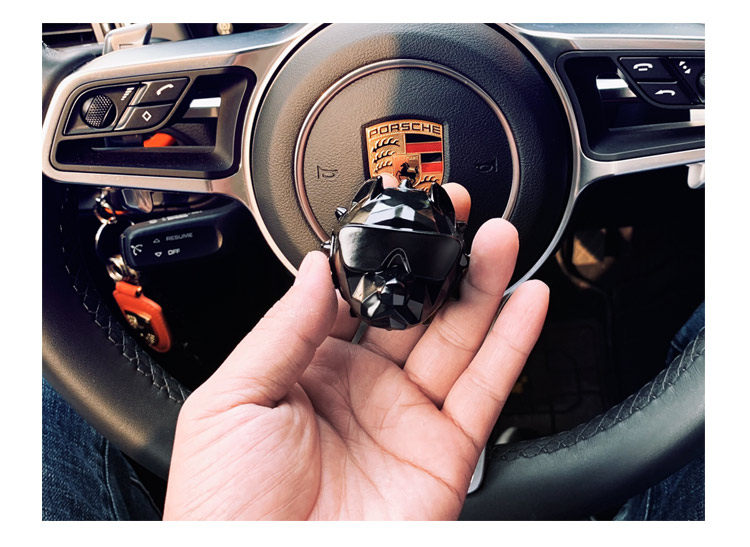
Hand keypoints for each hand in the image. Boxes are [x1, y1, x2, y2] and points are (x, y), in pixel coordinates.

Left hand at [163, 178, 548, 519]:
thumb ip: (280, 331)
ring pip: (457, 337)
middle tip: (454, 212)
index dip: (378, 254)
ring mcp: (406, 419)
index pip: (354, 296)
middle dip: (438, 257)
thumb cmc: (227, 508)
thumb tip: (314, 269)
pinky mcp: (444, 452)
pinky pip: (486, 389)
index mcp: (307, 371)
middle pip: (413, 308)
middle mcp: (362, 390)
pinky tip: (526, 301)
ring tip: (496, 237)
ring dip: (481, 284)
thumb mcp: (231, 403)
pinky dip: (512, 343)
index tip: (395, 213)